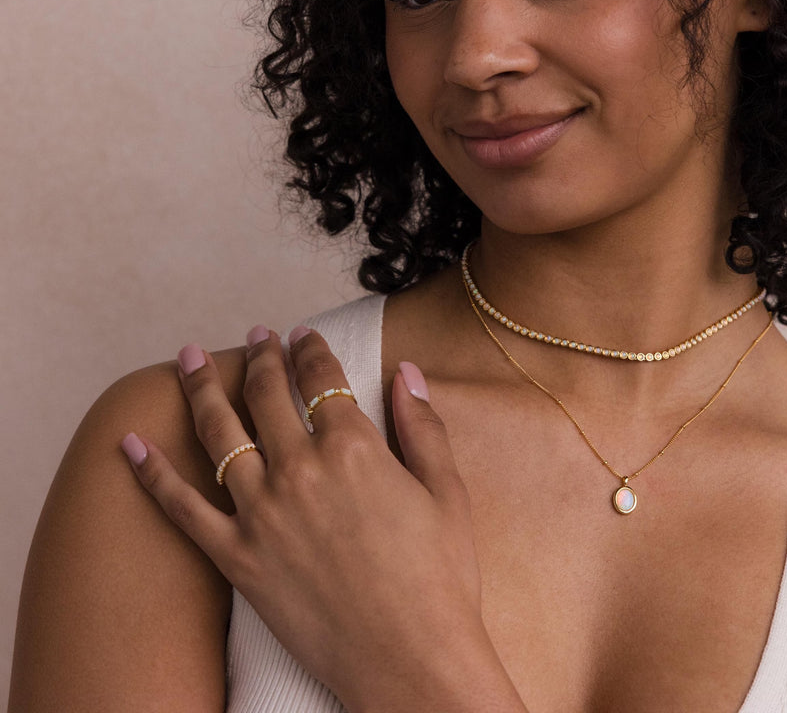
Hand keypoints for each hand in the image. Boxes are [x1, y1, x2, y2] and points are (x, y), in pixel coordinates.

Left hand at [121, 326, 519, 711]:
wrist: (409, 659)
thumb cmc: (439, 577)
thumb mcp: (447, 492)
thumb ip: (423, 425)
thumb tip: (406, 372)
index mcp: (355, 448)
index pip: (322, 377)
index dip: (310, 348)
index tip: (301, 334)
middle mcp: (300, 470)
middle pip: (268, 394)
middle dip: (260, 356)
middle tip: (255, 336)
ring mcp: (262, 513)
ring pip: (220, 433)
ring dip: (202, 387)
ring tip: (188, 357)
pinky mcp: (237, 558)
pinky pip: (182, 508)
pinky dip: (153, 472)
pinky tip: (131, 443)